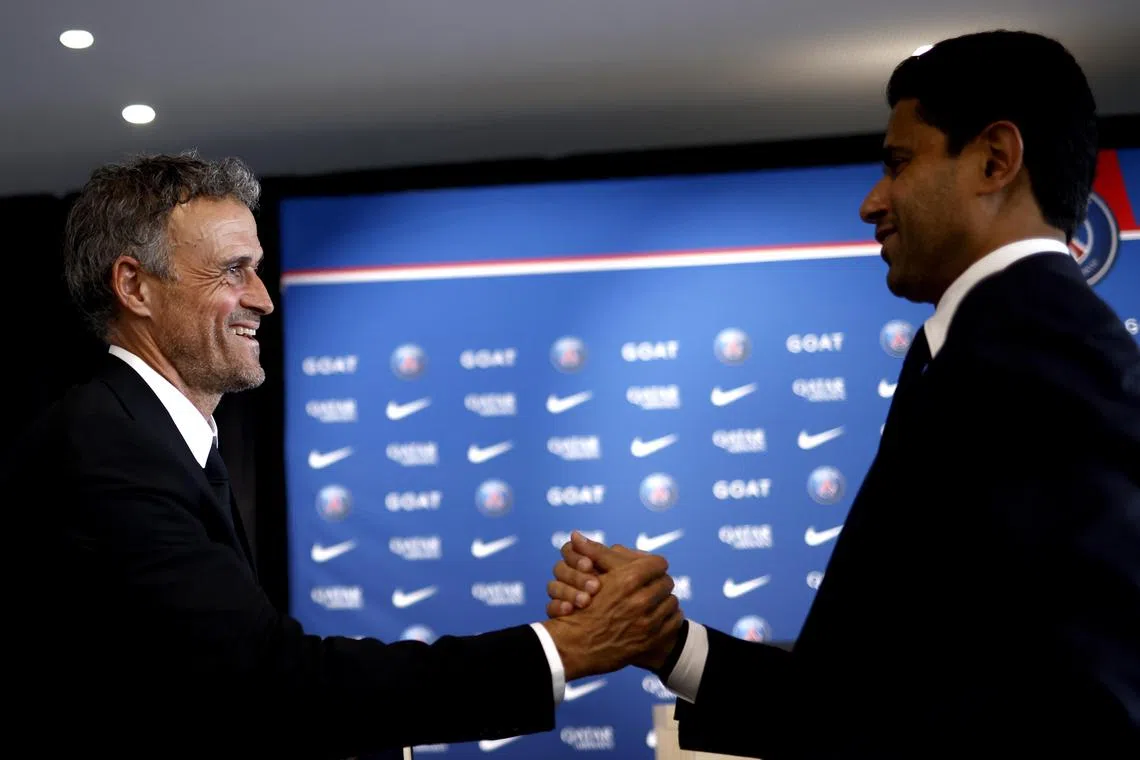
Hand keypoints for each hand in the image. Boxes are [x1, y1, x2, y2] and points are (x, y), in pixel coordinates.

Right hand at [541, 532, 682, 675]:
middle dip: (659, 582)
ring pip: (672, 602)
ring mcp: (649, 622)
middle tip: (652, 586)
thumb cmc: (578, 611)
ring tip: (655, 603)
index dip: (652, 564)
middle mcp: (641, 600)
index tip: (649, 568)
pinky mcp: (653, 640)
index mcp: (628, 579)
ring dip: (664, 601)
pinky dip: (669, 618)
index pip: (658, 563)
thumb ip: (592, 555)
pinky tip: (659, 618)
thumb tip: (576, 534)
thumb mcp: (585, 579)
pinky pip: (674, 622)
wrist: (575, 648)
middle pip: (666, 582)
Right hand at [546, 532, 644, 616]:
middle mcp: (570, 578)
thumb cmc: (628, 601)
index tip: (589, 564)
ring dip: (568, 591)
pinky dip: (557, 608)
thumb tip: (606, 538)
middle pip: (560, 567)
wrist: (608, 639)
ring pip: (552, 586)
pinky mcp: (558, 614)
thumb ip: (614, 557)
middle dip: (575, 576)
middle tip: (592, 586)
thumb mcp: (623, 576)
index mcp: (583, 563)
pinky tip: (569, 611)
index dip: (578, 555)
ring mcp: (563, 595)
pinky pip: (549, 607)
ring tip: (584, 601)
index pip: (569, 550)